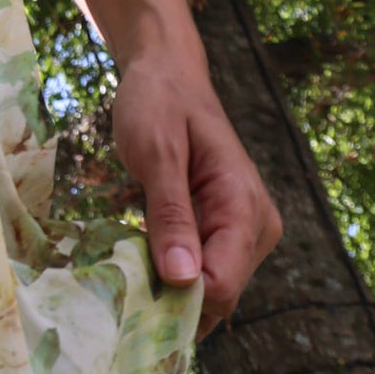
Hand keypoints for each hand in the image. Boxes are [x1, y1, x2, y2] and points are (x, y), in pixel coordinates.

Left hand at [109, 54, 282, 338]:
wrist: (166, 74)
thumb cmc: (157, 104)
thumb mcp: (156, 151)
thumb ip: (170, 213)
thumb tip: (181, 280)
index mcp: (244, 207)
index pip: (221, 285)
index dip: (177, 299)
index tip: (128, 294)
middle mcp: (256, 227)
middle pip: (218, 295)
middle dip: (171, 299)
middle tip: (117, 286)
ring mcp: (244, 232)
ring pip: (211, 289)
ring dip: (169, 290)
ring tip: (124, 275)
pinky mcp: (225, 232)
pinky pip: (204, 271)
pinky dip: (172, 275)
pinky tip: (139, 266)